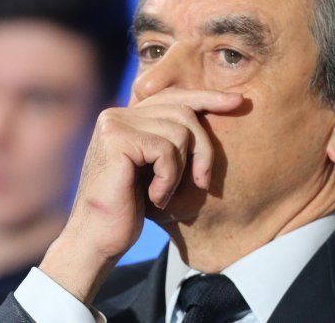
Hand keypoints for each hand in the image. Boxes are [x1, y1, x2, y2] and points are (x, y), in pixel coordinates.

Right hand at [39, 88, 242, 303]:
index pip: (173, 96)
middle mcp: (117, 114)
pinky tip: (155, 197)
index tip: (237, 102)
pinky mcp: (116, 139)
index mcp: (126, 117)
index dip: (207, 98)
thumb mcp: (157, 169)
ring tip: (165, 194)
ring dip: (182, 170)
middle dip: (203, 148)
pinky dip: (169, 179)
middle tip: (202, 182)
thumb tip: (217, 109)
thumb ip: (172, 140)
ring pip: (179, 131)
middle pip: (182, 110)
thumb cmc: (129, 210)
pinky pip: (166, 150)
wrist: (97, 239)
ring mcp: (114, 124)